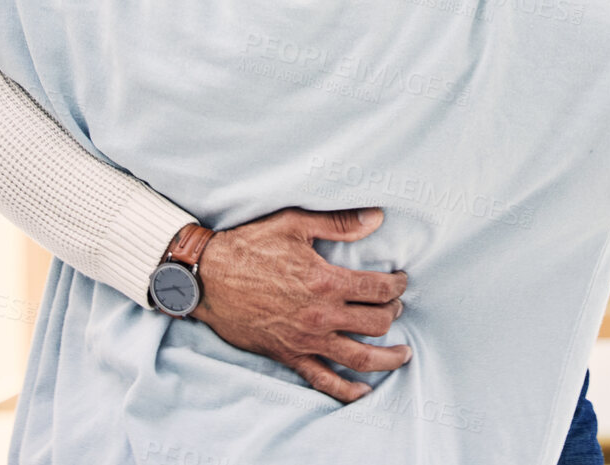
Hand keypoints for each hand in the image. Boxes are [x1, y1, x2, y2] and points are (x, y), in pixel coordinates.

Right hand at [192, 207, 410, 402]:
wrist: (208, 278)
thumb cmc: (249, 247)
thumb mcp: (294, 224)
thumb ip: (338, 223)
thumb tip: (376, 218)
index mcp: (326, 281)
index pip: (379, 289)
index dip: (397, 285)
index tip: (400, 281)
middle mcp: (321, 316)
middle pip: (376, 322)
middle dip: (393, 313)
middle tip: (396, 306)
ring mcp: (306, 340)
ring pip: (360, 357)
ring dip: (387, 358)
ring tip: (402, 354)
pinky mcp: (289, 356)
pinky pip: (323, 380)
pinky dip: (347, 390)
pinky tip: (364, 391)